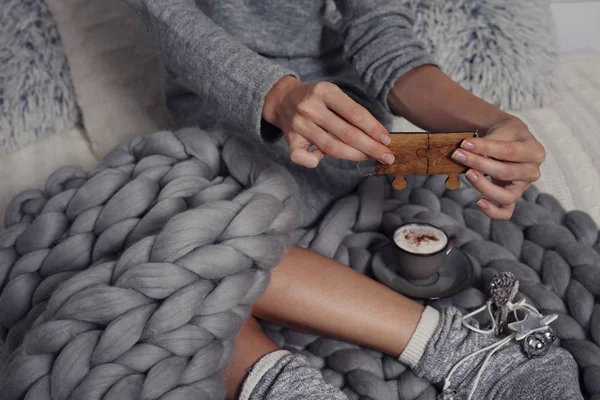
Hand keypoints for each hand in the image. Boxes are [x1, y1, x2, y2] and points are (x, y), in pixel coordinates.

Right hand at [263, 76, 394, 167]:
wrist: (283, 99)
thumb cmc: (316, 100)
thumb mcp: (333, 95)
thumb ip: (351, 113)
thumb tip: (377, 137)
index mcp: (325, 91)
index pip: (355, 113)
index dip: (374, 129)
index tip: (387, 140)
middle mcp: (310, 107)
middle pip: (346, 133)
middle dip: (371, 147)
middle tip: (387, 156)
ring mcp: (299, 124)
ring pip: (331, 148)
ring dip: (354, 156)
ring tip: (368, 158)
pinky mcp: (290, 139)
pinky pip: (304, 158)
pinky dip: (315, 162)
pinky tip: (321, 158)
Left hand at [450, 118, 545, 218]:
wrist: (511, 140)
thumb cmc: (507, 134)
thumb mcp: (504, 129)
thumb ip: (490, 139)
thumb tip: (468, 149)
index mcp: (535, 152)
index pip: (509, 151)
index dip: (485, 148)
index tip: (464, 143)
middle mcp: (532, 172)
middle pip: (506, 172)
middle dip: (479, 163)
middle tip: (458, 155)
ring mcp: (523, 188)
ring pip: (506, 196)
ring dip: (484, 186)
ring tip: (467, 173)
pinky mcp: (512, 197)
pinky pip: (505, 212)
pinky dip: (492, 211)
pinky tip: (478, 201)